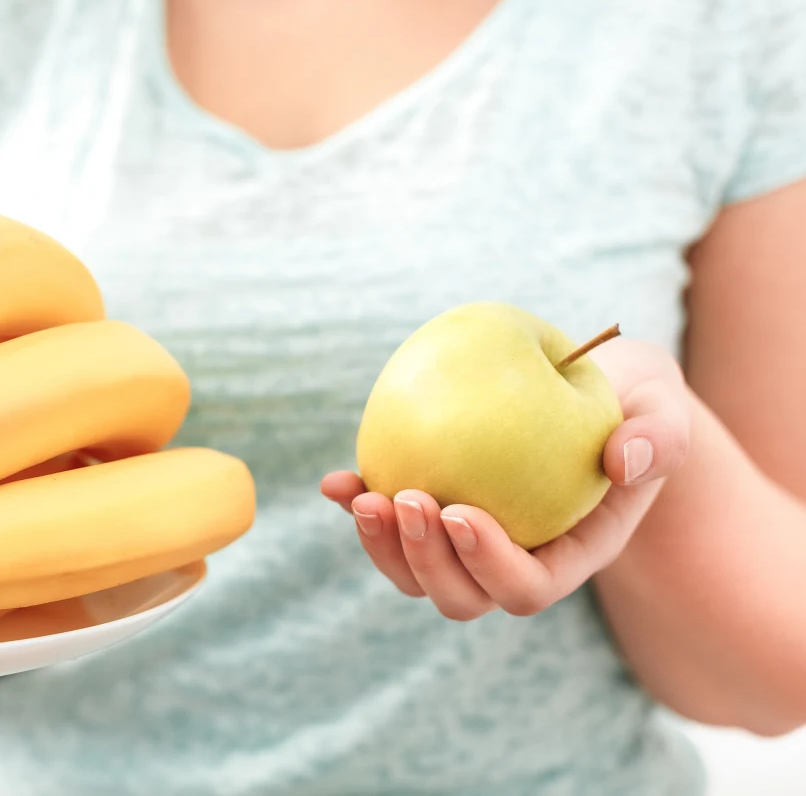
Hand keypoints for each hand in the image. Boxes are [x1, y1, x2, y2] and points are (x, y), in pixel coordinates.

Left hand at [323, 337, 690, 620]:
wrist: (595, 396)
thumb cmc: (634, 404)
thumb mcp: (663, 409)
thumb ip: (660, 437)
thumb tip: (624, 460)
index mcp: (570, 554)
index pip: (528, 586)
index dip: (490, 565)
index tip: (462, 515)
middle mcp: (513, 560)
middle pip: (461, 596)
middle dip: (426, 562)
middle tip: (408, 500)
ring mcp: (466, 543)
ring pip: (414, 574)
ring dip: (382, 546)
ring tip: (361, 496)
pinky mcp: (431, 513)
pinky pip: (388, 523)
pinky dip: (355, 505)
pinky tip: (331, 482)